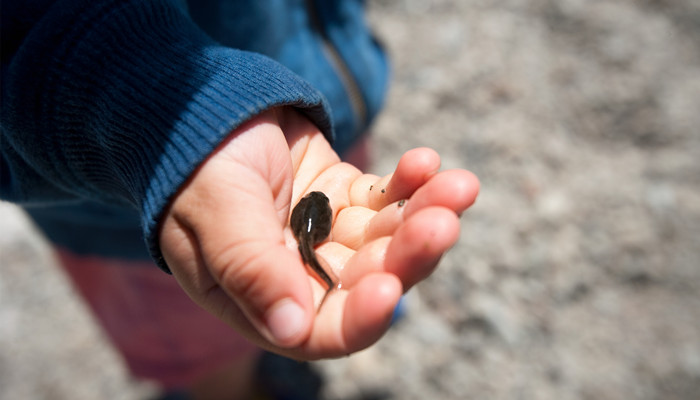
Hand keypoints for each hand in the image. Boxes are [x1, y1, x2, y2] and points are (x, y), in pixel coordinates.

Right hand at [159, 107, 478, 359]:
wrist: (206, 108)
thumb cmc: (194, 165)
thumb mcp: (213, 213)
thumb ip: (249, 268)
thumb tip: (291, 328)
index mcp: (262, 298)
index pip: (322, 328)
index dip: (360, 318)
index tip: (388, 288)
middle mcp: (303, 275)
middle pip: (371, 281)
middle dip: (410, 253)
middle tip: (442, 220)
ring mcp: (329, 236)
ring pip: (389, 238)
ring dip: (425, 214)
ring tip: (457, 185)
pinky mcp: (346, 198)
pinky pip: (388, 197)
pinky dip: (411, 182)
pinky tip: (426, 162)